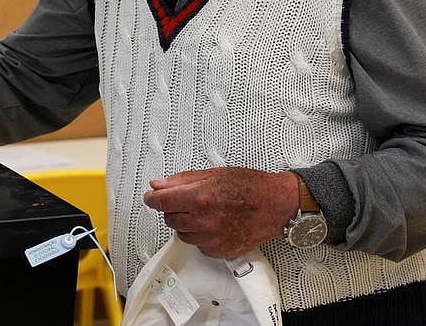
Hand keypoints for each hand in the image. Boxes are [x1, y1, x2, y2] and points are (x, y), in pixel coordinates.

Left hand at [142, 167, 299, 257]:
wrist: (275, 205)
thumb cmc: (249, 187)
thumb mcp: (213, 175)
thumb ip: (181, 181)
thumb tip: (158, 185)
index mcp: (199, 198)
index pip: (160, 202)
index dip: (152, 199)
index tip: (151, 198)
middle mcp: (203, 221)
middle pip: (169, 218)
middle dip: (174, 209)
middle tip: (189, 201)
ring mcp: (211, 238)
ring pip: (182, 233)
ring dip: (187, 223)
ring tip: (205, 213)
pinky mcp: (219, 251)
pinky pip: (198, 245)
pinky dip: (201, 236)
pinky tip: (214, 225)